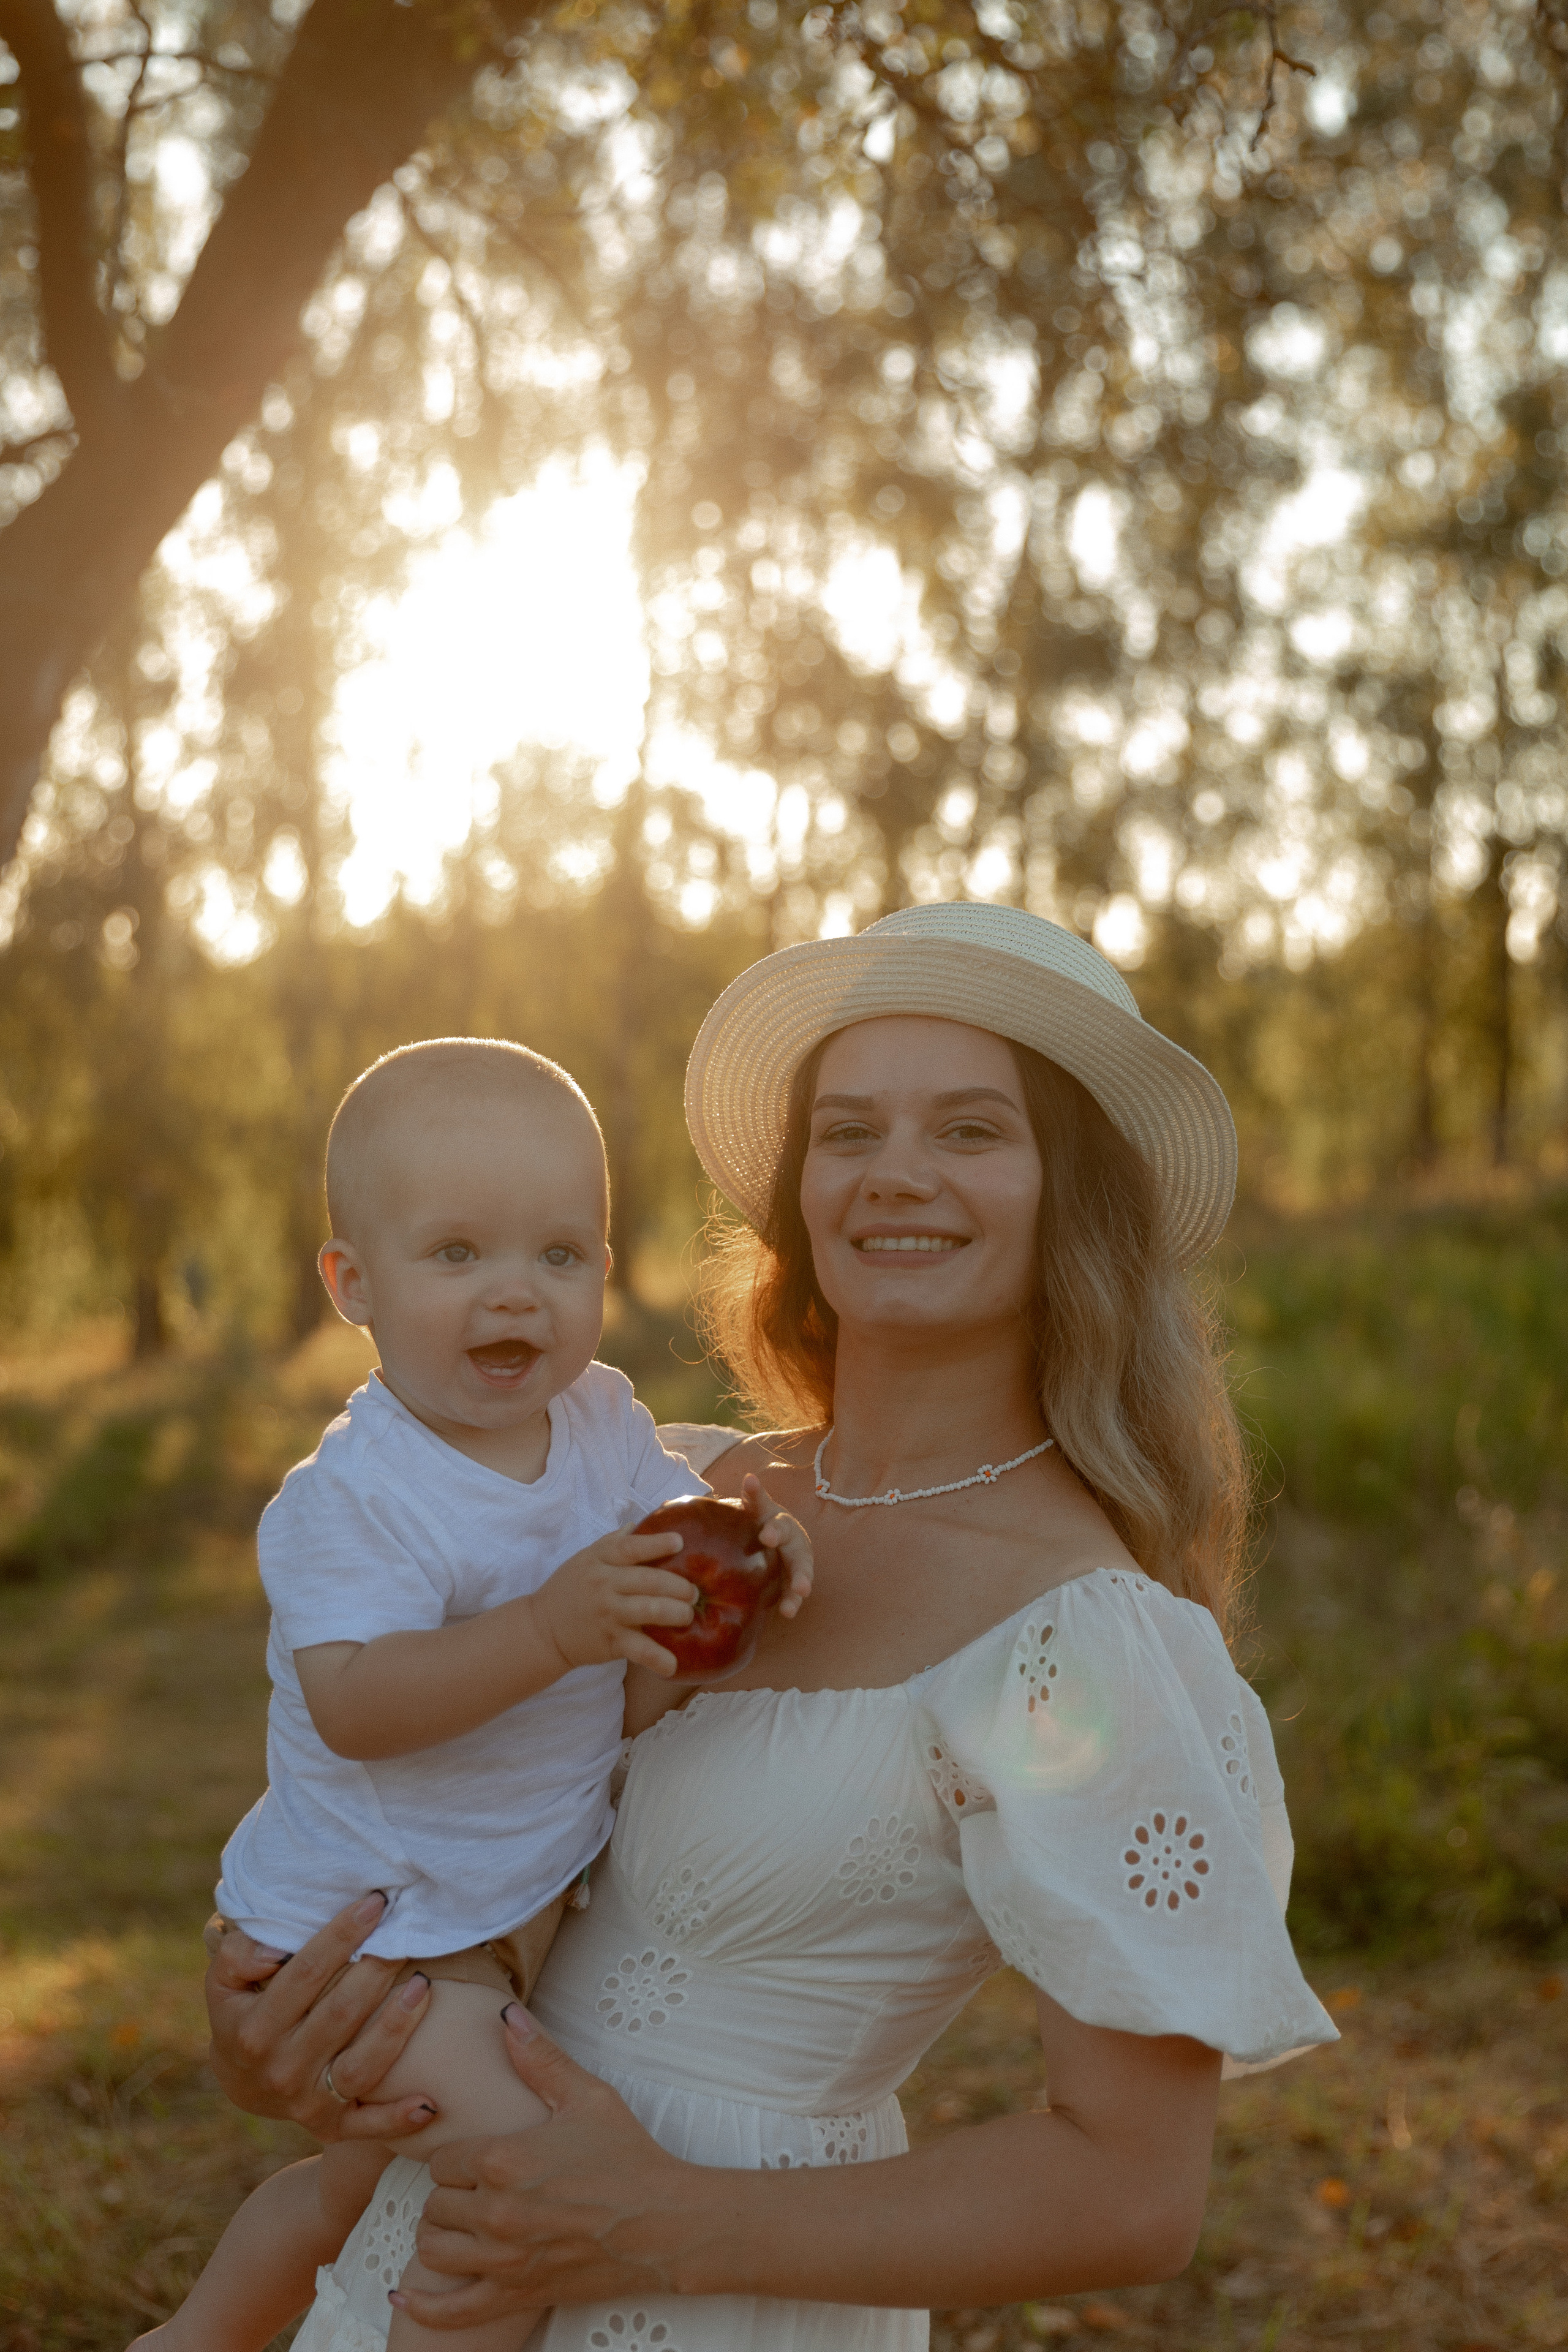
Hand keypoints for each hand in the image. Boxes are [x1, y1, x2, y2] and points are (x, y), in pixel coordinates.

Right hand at [204, 1893, 438, 2140]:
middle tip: (408, 1935)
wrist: (243, 2081)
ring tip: (423, 1986)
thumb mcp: (223, 1983)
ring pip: (361, 2067)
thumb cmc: (243, 2012)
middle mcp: (282, 2070)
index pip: (305, 1974)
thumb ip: (237, 1957)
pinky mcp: (331, 2127)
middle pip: (340, 2015)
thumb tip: (272, 1952)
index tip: (376, 1903)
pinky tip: (430, 2102)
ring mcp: (308, 2103)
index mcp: (255, 2030)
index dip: (342, 1935)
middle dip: (377, 1970)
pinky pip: (368, 2126)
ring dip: (396, 2028)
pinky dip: (398, 2118)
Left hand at [394, 2009, 709, 2327]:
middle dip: (449, 2194)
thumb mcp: (587, 2096)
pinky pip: (451, 2310)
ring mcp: (503, 2258)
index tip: (477, 2157)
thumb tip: (507, 2014)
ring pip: (432, 2249)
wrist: (664, 2224)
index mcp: (504, 2158)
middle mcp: (495, 2211)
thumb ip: (540, 2057)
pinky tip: (405, 2294)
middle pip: (434, 2204)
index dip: (457, 2157)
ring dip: (439, 2235)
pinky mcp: (516, 2294)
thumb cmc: (628, 2156)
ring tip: (459, 2224)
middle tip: (474, 2188)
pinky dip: (423, 2304)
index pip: (442, 2160)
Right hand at [531, 1529, 696, 1677]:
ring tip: (687, 1616)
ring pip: (648, 1611)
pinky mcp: (610, 1642)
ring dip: (675, 1613)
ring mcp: (608, 1614)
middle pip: (648, 1580)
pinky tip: (672, 1665)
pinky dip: (657, 1659)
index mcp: (600, 1560)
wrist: (542, 1629)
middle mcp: (604, 1584)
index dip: (656, 1544)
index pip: (630, 1548)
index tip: (679, 1542)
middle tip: (694, 1592)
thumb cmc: (569, 1589)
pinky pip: (638, 1650)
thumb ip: (613, 1542)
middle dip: (678, 1585)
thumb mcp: (585, 1558)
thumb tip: (639, 1523)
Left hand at [743, 1472, 812, 1618]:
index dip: (775, 1531)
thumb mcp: (758, 1507)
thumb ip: (754, 1496)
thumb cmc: (762, 1519)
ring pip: (800, 1580)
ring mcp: (796, 1566)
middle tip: (802, 1587)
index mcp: (783, 1526)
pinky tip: (786, 1613)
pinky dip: (790, 1603)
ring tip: (791, 1609)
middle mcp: (795, 1546)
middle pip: (800, 1559)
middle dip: (801, 1574)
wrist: (771, 1534)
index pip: (781, 1526)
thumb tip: (749, 1477)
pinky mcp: (790, 1583)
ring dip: (797, 1594)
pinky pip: (792, 1594)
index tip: (766, 1537)